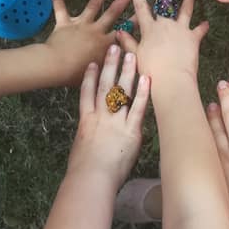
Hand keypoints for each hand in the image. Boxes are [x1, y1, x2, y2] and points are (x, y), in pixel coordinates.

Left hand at [44, 0, 133, 85]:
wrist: (56, 67)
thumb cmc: (77, 75)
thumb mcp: (101, 74)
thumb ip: (113, 67)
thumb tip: (126, 67)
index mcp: (106, 44)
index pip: (125, 30)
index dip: (136, 21)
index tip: (145, 11)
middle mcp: (96, 31)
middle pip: (113, 12)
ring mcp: (80, 25)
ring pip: (93, 5)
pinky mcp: (64, 24)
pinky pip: (61, 10)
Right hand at [68, 49, 149, 188]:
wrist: (91, 179)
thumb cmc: (83, 172)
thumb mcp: (81, 150)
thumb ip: (89, 138)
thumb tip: (93, 137)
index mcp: (86, 121)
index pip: (87, 93)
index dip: (90, 76)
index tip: (94, 63)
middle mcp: (100, 117)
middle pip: (105, 86)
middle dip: (110, 66)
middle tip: (114, 48)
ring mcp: (115, 122)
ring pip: (121, 92)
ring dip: (126, 72)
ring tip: (130, 55)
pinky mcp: (131, 131)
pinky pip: (138, 108)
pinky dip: (143, 93)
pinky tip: (146, 79)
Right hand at [117, 0, 208, 81]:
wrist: (171, 80)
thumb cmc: (150, 72)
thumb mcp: (135, 56)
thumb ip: (129, 42)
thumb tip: (119, 32)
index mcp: (149, 29)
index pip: (140, 7)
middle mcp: (165, 25)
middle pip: (162, 0)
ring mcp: (180, 30)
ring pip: (185, 10)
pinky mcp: (193, 39)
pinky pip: (199, 30)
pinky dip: (202, 27)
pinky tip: (206, 23)